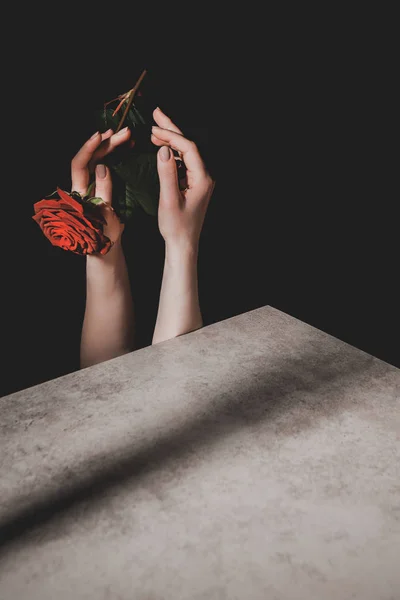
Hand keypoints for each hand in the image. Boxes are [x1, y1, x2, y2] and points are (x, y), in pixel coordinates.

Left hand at [71, 127, 131, 245]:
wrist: (104, 248)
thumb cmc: (104, 235)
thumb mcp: (106, 215)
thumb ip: (104, 190)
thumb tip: (102, 166)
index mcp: (79, 192)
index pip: (79, 164)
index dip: (88, 148)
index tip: (100, 135)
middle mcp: (82, 185)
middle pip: (91, 158)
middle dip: (106, 143)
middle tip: (125, 133)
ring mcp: (91, 185)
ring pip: (99, 159)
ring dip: (112, 146)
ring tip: (126, 136)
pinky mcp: (100, 186)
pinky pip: (106, 166)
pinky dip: (115, 156)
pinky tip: (126, 148)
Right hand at [151, 108, 214, 250]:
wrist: (183, 244)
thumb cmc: (176, 226)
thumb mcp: (169, 200)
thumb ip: (167, 174)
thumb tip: (163, 150)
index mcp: (202, 179)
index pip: (188, 148)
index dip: (172, 135)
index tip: (154, 129)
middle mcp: (204, 177)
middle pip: (189, 146)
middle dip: (172, 129)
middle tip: (156, 113)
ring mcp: (199, 180)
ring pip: (185, 153)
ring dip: (170, 140)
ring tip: (153, 129)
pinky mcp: (193, 185)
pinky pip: (183, 163)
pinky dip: (171, 153)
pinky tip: (160, 148)